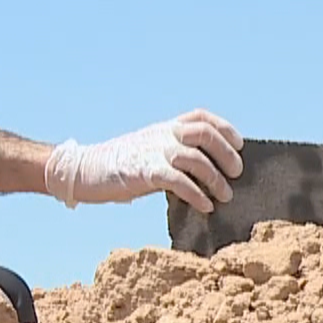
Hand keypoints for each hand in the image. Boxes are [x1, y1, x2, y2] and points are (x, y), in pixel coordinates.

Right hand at [44, 109, 244, 212]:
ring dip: (215, 179)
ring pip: (195, 159)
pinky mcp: (145, 172)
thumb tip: (205, 172)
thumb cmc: (120, 167)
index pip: (201, 117)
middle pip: (204, 133)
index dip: (224, 128)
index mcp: (164, 128)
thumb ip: (174, 155)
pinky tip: (205, 206)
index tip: (238, 144)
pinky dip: (197, 194)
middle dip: (226, 153)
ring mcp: (153, 152)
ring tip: (224, 196)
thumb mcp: (149, 150)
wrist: (84, 171)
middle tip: (236, 173)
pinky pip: (179, 181)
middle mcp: (162, 135)